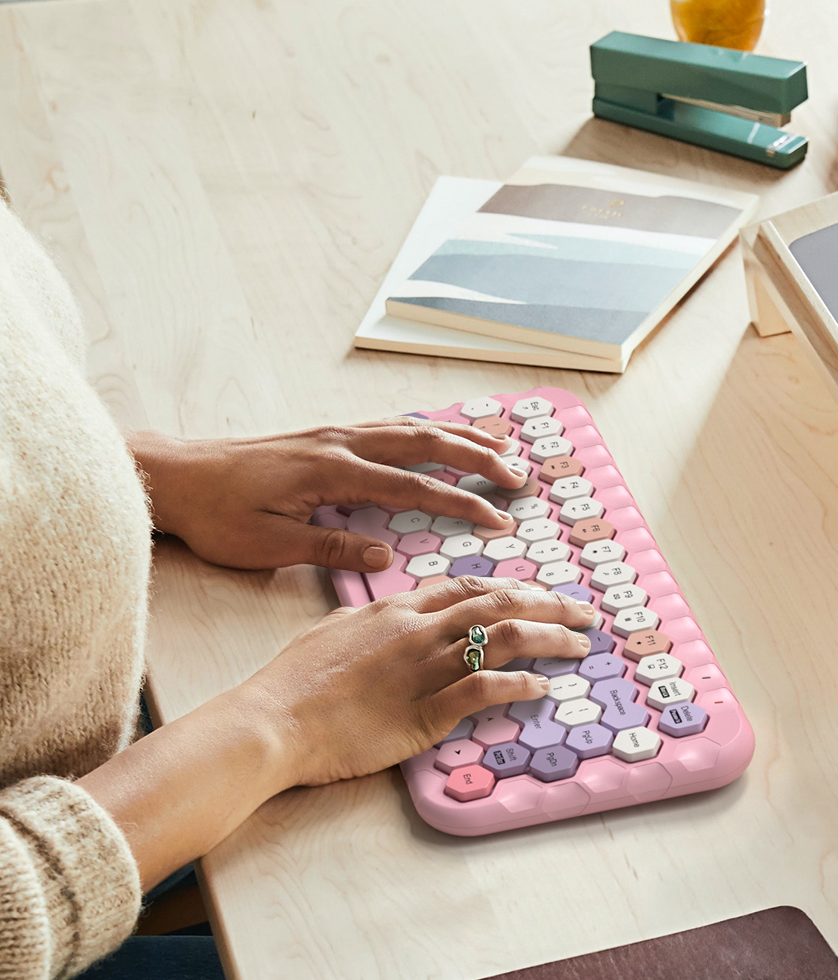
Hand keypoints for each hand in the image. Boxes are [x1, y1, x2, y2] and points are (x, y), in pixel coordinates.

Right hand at [82, 576, 599, 886]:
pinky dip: (522, 685)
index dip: (510, 588)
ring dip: (551, 638)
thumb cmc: (290, 683)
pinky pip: (487, 689)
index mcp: (396, 609)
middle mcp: (418, 629)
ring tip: (580, 645)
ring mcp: (425, 667)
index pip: (467, 586)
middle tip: (585, 612)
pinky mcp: (428, 710)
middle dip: (550, 604)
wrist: (271, 720)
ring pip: (505, 638)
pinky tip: (543, 688)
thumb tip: (383, 617)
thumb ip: (367, 622)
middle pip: (499, 603)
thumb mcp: (330, 632)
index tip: (538, 594)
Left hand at [129, 419, 526, 572]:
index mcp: (333, 472)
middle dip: (478, 458)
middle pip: (426, 443)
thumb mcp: (268, 544)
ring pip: (413, 427)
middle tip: (519, 476)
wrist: (175, 475)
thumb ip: (330, 546)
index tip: (498, 519)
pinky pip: (391, 425)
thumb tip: (383, 554)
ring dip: (461, 437)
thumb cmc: (217, 515)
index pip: (413, 486)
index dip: (461, 502)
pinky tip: (446, 434)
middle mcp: (342, 443)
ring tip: (502, 447)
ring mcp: (336, 434)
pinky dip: (428, 428)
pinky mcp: (327, 435)